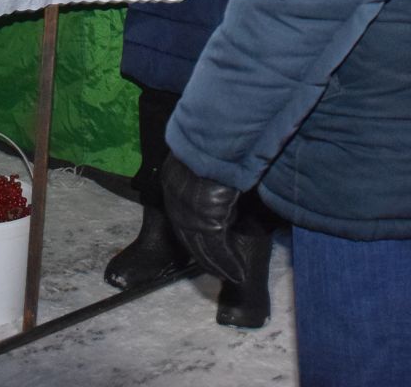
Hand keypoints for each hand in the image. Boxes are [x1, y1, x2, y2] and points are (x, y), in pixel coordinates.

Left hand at [159, 153, 253, 286]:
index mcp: (173, 182)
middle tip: (218, 269)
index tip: (205, 247)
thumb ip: (209, 175)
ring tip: (232, 275)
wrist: (217, 135)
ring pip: (202, 248)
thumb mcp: (206, 159)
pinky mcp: (207, 221)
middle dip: (204, 256)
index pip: (181, 217)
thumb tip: (221, 188)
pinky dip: (228, 263)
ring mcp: (190, 213)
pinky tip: (237, 272)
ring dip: (217, 265)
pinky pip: (217, 249)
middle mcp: (176, 200)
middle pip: (188, 238)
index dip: (194, 235)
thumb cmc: (216, 141)